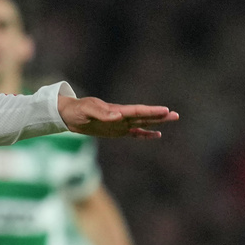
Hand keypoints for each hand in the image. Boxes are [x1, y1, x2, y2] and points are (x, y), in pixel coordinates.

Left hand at [57, 96, 178, 137]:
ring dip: (156, 122)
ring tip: (172, 119)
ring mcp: (120, 123)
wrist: (69, 114)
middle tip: (175, 115)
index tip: (165, 110)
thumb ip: (101, 113)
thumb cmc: (77, 109)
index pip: (137, 110)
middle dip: (159, 115)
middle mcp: (121, 116)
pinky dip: (145, 134)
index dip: (151, 111)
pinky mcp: (116, 131)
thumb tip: (118, 116)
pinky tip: (156, 135)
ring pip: (142, 123)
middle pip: (144, 116)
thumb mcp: (86, 110)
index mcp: (116, 110)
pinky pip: (134, 133)